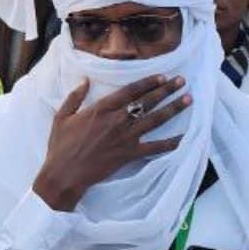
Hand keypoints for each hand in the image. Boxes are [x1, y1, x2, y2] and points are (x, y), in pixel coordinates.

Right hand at [32, 77, 190, 211]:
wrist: (65, 173)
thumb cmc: (61, 146)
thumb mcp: (62, 117)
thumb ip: (74, 97)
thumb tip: (85, 81)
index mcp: (101, 109)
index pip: (130, 91)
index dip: (148, 82)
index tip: (162, 76)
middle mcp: (117, 120)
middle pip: (147, 101)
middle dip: (166, 90)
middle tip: (182, 81)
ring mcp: (125, 137)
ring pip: (155, 120)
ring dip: (173, 109)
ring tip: (188, 100)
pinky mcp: (129, 154)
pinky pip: (154, 147)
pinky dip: (170, 143)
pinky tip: (183, 137)